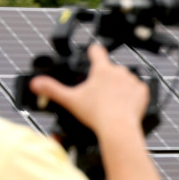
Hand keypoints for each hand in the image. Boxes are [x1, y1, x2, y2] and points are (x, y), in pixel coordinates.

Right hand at [29, 44, 149, 139]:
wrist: (119, 128)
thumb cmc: (96, 115)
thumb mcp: (70, 101)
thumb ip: (52, 90)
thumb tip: (35, 84)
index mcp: (101, 69)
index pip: (97, 51)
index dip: (92, 51)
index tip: (92, 53)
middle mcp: (119, 71)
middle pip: (110, 69)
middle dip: (105, 79)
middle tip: (99, 95)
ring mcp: (132, 80)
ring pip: (124, 80)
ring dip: (120, 87)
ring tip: (112, 103)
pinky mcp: (143, 91)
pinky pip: (137, 90)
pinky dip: (132, 97)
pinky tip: (125, 106)